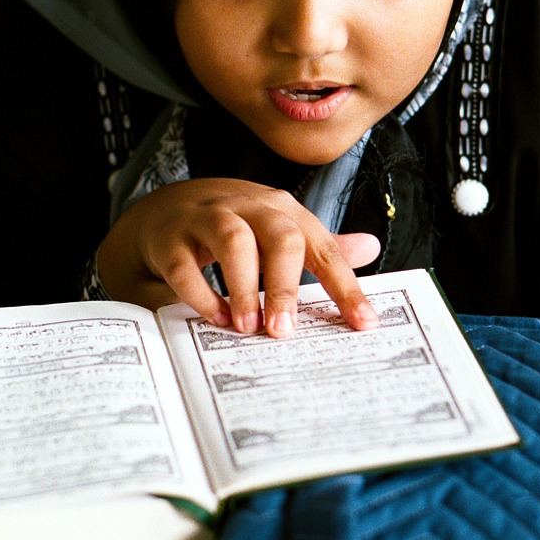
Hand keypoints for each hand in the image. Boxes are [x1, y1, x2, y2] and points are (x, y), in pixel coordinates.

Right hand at [97, 178, 381, 336]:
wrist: (169, 207)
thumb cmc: (236, 225)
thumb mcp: (279, 229)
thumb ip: (320, 246)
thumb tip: (371, 247)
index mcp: (283, 211)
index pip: (322, 247)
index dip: (345, 286)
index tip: (363, 323)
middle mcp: (249, 209)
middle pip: (280, 237)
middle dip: (286, 287)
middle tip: (284, 331)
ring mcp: (208, 219)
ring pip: (234, 242)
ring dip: (244, 288)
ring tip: (248, 326)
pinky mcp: (172, 239)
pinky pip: (186, 265)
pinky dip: (202, 295)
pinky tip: (216, 318)